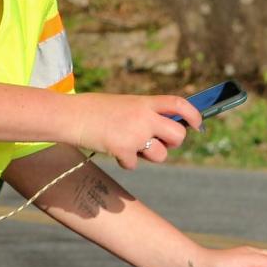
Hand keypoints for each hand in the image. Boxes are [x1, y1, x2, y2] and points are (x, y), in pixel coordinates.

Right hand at [68, 93, 201, 169]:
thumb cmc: (94, 110)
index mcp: (145, 102)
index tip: (198, 124)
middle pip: (178, 135)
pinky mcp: (123, 150)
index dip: (193, 114)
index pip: (179, 104)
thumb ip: (146, 113)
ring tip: (128, 144)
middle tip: (160, 142)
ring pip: (160, 155)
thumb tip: (165, 130)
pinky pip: (134, 164)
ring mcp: (135, 134)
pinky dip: (124, 161)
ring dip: (148, 155)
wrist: (69, 116)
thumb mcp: (125, 104)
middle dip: (173, 143)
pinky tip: (111, 149)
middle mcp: (144, 117)